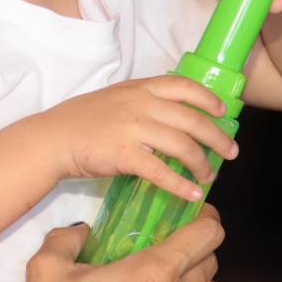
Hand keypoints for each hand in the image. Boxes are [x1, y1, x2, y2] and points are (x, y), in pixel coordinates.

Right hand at [38, 77, 237, 200]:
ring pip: (182, 145)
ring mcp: (132, 128)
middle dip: (217, 138)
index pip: (184, 86)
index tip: (223, 113)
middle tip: (230, 153)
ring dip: (202, 164)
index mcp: (139, 88)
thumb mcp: (114, 99)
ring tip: (209, 176)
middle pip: (192, 119)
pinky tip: (193, 194)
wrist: (51, 139)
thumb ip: (142, 103)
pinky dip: (181, 185)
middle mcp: (139, 104)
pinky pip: (161, 171)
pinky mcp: (124, 154)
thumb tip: (174, 119)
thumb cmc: (80, 120)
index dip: (209, 99)